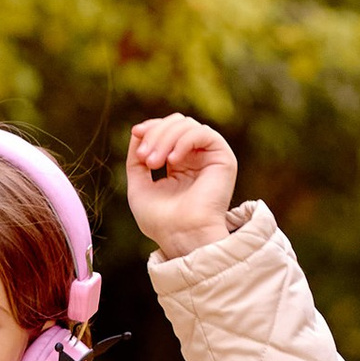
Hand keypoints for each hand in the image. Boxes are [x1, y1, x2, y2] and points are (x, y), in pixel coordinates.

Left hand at [126, 112, 238, 258]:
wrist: (181, 237)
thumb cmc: (160, 221)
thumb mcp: (138, 185)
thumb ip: (136, 159)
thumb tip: (137, 131)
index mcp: (179, 164)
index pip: (167, 130)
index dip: (151, 128)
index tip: (136, 134)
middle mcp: (196, 158)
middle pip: (176, 123)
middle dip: (156, 134)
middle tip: (144, 158)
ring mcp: (210, 157)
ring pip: (187, 125)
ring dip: (165, 138)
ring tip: (153, 162)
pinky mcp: (223, 158)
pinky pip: (203, 132)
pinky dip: (183, 141)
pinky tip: (172, 161)